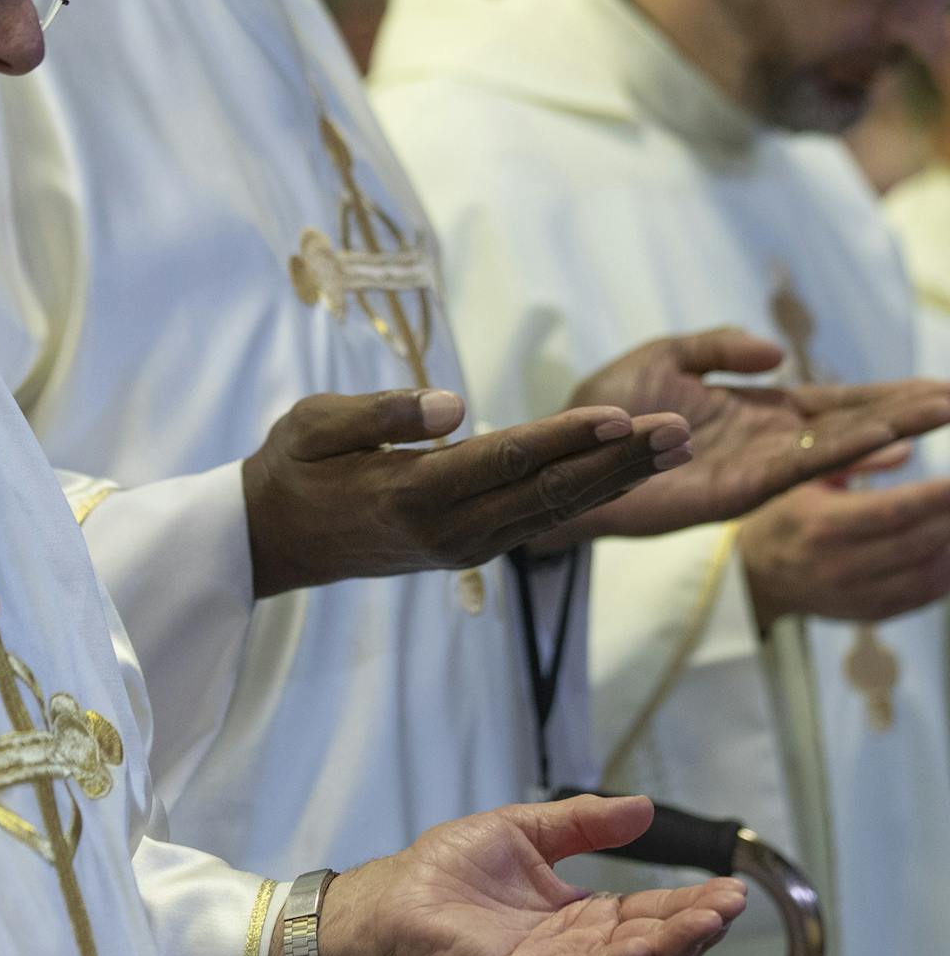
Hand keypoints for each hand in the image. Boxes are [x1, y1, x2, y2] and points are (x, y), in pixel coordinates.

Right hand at [241, 388, 691, 596]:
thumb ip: (383, 414)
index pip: (506, 460)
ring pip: (554, 512)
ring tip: (675, 449)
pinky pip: (539, 520)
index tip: (622, 413)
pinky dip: (588, 496)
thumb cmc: (292, 468)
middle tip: (682, 432)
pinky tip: (625, 473)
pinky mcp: (468, 550)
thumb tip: (455, 405)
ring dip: (617, 479)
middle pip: (550, 493)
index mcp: (413, 494)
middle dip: (619, 460)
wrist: (273, 540)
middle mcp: (450, 530)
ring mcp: (463, 547)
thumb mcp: (315, 424)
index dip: (567, 438)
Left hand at [293, 795, 744, 955]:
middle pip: (647, 943)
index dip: (686, 904)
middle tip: (732, 905)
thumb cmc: (450, 866)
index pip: (645, 912)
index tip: (727, 888)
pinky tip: (648, 946)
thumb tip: (643, 808)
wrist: (396, 891)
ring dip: (670, 947)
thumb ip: (584, 822)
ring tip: (708, 923)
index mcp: (576, 914)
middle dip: (693, 927)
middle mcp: (572, 948)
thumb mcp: (529, 829)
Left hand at [552, 327, 949, 542]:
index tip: (940, 388)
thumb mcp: (666, 356)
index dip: (886, 396)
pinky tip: (882, 440)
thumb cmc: (606, 408)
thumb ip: (719, 346)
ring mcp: (755, 468)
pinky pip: (798, 468)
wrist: (562, 450)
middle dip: (907, 413)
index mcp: (756, 409)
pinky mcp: (734, 490)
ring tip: (939, 412)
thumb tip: (777, 352)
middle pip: (851, 424)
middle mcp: (766, 441)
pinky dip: (842, 453)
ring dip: (889, 431)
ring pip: (836, 447)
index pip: (836, 403)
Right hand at [740, 475, 949, 628]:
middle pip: (918, 542)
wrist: (757, 575)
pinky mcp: (871, 613)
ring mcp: (857, 595)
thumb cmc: (783, 517)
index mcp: (822, 525)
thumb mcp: (805, 480)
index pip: (892, 511)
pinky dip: (947, 574)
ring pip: (928, 574)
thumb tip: (908, 447)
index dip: (935, 496)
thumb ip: (856, 461)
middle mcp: (841, 565)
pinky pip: (923, 597)